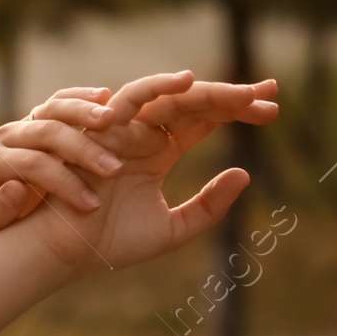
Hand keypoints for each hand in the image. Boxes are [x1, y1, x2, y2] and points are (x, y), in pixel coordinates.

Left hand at [0, 86, 125, 240]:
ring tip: (114, 119)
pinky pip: (62, 101)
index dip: (63, 183)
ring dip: (86, 112)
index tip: (92, 205)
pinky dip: (84, 97)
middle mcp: (5, 138)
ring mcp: (23, 123)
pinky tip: (109, 97)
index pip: (32, 165)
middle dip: (83, 149)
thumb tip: (16, 188)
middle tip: (114, 168)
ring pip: (54, 108)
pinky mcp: (40, 116)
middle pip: (46, 132)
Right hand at [15, 68, 279, 276]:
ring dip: (206, 92)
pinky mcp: (101, 130)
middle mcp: (143, 135)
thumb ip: (208, 206)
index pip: (204, 121)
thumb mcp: (172, 229)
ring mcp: (124, 129)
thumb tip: (244, 174)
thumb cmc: (106, 245)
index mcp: (157, 153)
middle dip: (233, 96)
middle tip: (272, 91)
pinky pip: (130, 99)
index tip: (273, 108)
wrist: (63, 253)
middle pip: (195, 103)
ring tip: (243, 94)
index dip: (239, 111)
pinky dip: (155, 88)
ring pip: (171, 97)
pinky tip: (188, 82)